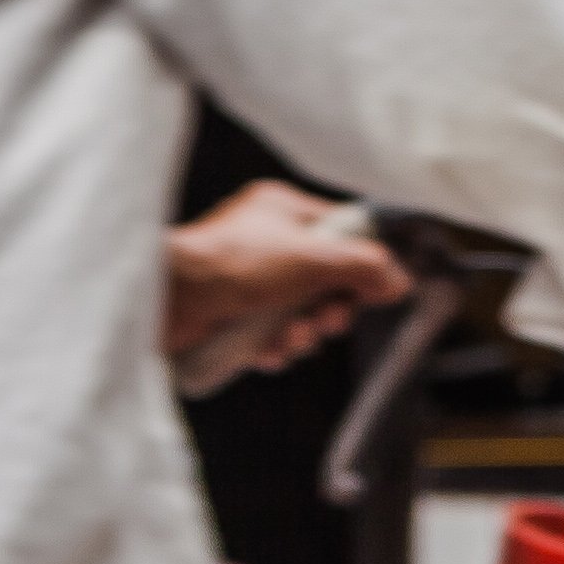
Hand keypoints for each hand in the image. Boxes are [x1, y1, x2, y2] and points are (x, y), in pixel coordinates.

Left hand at [162, 181, 408, 391]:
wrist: (163, 301)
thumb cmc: (230, 265)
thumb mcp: (313, 257)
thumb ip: (365, 266)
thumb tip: (399, 281)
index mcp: (282, 210)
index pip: (342, 233)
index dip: (361, 265)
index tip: (369, 292)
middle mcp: (265, 241)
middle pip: (325, 279)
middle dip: (329, 310)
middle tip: (324, 322)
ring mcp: (246, 279)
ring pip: (299, 312)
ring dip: (302, 334)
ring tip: (288, 341)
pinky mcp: (229, 312)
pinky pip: (270, 333)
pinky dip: (274, 347)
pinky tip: (266, 353)